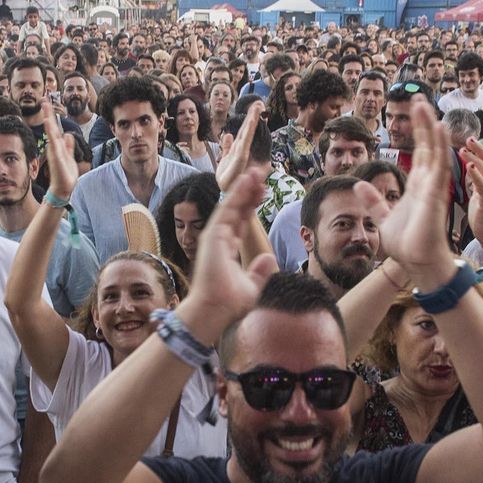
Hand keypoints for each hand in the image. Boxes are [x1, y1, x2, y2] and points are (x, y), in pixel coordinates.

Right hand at [41, 100, 77, 198]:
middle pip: (51, 125)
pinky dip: (50, 131)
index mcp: (58, 145)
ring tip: (45, 105)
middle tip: (44, 99)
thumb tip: (68, 134)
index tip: (48, 104)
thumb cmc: (66, 173)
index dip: (52, 116)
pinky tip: (48, 122)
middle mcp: (54, 145)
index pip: (55, 127)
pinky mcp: (56, 155)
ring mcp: (54, 149)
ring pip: (51, 130)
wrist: (64, 187)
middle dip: (47, 112)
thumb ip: (68, 145)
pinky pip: (53, 140)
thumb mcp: (69, 155)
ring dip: (48, 117)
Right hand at [177, 168, 278, 335]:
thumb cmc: (229, 303)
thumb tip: (269, 258)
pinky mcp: (213, 235)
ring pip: (232, 205)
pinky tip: (246, 181)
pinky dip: (236, 194)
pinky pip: (227, 209)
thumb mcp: (252, 286)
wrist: (215, 310)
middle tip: (261, 175)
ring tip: (256, 171)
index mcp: (228, 250)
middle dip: (249, 192)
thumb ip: (259, 272)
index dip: (252, 206)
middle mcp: (220, 240)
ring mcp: (215, 236)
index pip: (242, 222)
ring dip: (244, 188)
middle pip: (237, 210)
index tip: (263, 192)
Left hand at [215, 100, 260, 189]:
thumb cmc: (228, 178)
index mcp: (237, 148)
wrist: (226, 191)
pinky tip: (252, 121)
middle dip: (252, 117)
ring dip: (251, 120)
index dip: (248, 120)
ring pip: (247, 133)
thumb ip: (227, 146)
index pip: (243, 131)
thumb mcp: (225, 158)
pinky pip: (245, 141)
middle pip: (247, 130)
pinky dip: (249, 130)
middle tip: (258, 104)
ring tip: (256, 108)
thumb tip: (227, 134)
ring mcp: (242, 152)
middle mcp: (241, 149)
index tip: (254, 108)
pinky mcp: (241, 156)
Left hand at [357, 100, 455, 287]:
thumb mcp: (382, 217)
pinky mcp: (436, 195)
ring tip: (424, 104)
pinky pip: (440, 166)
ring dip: (430, 127)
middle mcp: (428, 183)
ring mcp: (434, 187)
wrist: (416, 263)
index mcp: (418, 186)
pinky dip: (439, 147)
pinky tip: (438, 128)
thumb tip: (359, 185)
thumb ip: (374, 201)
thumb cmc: (406, 244)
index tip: (415, 110)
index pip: (421, 151)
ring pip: (435, 150)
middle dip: (424, 121)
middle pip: (428, 145)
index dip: (419, 130)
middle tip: (418, 98)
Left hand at [459, 137, 482, 250]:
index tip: (469, 139)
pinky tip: (470, 166)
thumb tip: (469, 168)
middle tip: (468, 138)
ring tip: (463, 150)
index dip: (480, 149)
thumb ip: (476, 180)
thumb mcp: (478, 193)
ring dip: (475, 158)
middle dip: (479, 148)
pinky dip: (477, 174)